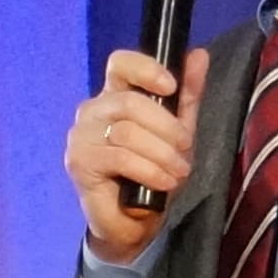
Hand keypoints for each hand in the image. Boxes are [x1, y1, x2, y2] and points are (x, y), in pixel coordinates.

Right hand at [67, 46, 211, 263]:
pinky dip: (149, 170)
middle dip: (166, 126)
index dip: (145, 69)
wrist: (134, 222)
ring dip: (161, 153)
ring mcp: (81, 136)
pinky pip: (119, 157)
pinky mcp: (79, 163)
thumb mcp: (178, 131)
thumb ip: (187, 95)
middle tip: (184, 148)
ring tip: (178, 172)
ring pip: (126, 131)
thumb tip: (198, 54)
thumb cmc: (153, 173)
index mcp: (114, 96)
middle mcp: (92, 111)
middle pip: (129, 101)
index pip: (120, 64)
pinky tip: (163, 182)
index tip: (171, 87)